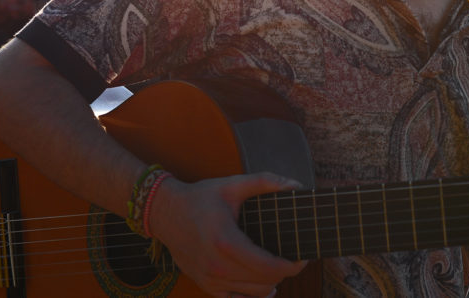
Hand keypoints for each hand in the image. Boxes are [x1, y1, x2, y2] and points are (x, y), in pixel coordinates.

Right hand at [148, 172, 307, 296]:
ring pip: (254, 293)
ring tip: (278, 267)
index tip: (303, 257)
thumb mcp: (232, 185)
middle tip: (293, 258)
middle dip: (285, 271)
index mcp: (227, 242)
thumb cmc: (200, 198)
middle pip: (265, 281)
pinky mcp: (205, 285)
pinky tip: (263, 287)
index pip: (269, 267)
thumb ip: (265, 182)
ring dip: (271, 282)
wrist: (165, 213)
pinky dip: (252, 296)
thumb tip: (295, 185)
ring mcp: (209, 279)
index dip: (293, 266)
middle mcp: (217, 266)